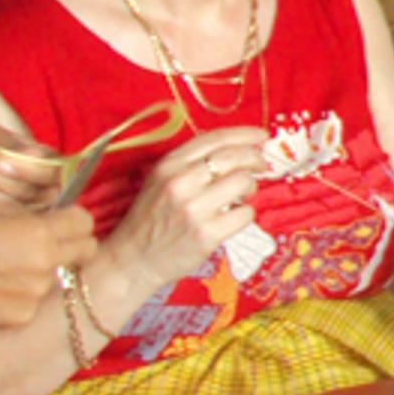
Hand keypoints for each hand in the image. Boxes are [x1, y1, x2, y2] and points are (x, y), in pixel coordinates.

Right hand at [0, 209, 98, 329]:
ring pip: (58, 276)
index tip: (66, 222)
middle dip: (75, 245)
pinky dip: (23, 295)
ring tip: (7, 269)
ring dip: (43, 271)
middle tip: (54, 245)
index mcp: (38, 232)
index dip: (76, 220)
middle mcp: (44, 263)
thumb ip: (32, 216)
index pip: (84, 222)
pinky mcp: (22, 316)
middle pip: (86, 251)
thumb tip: (58, 218)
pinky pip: (35, 301)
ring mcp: (35, 293)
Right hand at [96, 128, 270, 296]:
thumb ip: (191, 164)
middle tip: (261, 166)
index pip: (214, 139)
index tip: (261, 135)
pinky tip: (235, 217)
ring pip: (244, 182)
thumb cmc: (151, 219)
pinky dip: (246, 214)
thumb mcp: (160, 181)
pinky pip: (245, 214)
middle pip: (235, 157)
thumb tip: (237, 150)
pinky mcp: (207, 234)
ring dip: (251, 188)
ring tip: (243, 195)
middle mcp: (180, 183)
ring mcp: (194, 209)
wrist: (132, 260)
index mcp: (168, 165)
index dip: (244, 134)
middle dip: (255, 159)